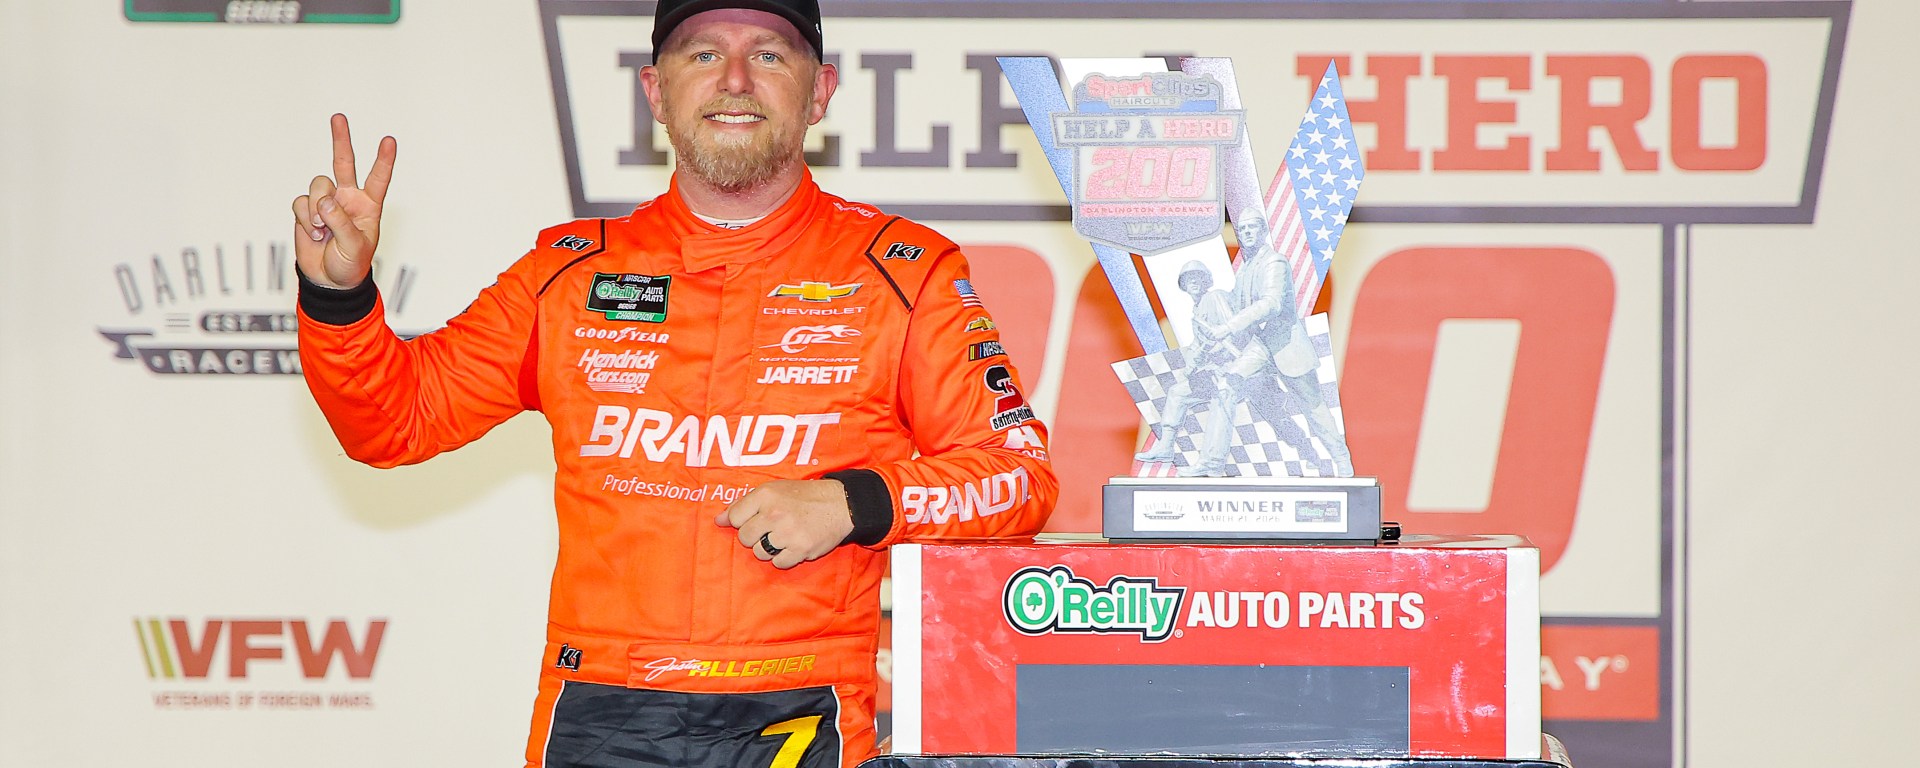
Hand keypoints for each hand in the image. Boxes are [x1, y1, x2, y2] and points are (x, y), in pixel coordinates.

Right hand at [291, 114, 395, 289]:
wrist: (328, 279)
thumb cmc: (350, 264)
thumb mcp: (354, 246)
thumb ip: (341, 221)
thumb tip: (323, 201)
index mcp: (368, 205)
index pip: (378, 178)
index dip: (383, 160)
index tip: (389, 141)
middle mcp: (347, 198)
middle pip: (343, 163)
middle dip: (341, 139)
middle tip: (338, 117)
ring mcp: (326, 202)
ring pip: (318, 186)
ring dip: (317, 208)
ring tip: (323, 230)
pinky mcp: (306, 210)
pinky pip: (301, 203)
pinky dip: (305, 218)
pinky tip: (314, 234)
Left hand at [716, 480, 853, 569]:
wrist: (840, 504)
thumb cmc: (803, 497)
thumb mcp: (773, 490)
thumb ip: (744, 504)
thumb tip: (718, 521)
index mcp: (765, 495)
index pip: (735, 517)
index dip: (743, 521)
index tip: (756, 520)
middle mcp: (774, 513)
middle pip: (745, 538)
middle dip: (755, 536)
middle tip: (771, 529)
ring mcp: (787, 533)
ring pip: (760, 553)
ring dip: (770, 548)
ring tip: (784, 537)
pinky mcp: (800, 549)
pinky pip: (779, 563)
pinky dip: (785, 557)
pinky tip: (794, 545)